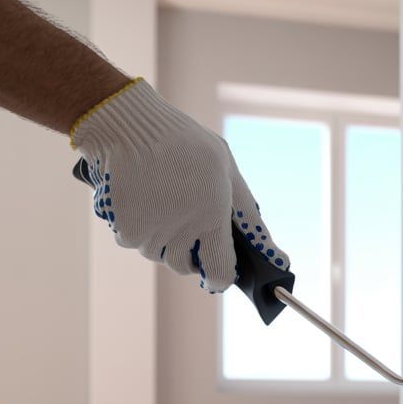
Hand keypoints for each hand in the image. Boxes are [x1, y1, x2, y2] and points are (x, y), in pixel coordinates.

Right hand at [71, 79, 289, 292]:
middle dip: (187, 253)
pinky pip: (132, 241)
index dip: (218, 277)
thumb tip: (275, 253)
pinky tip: (138, 199)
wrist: (129, 125)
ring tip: (160, 202)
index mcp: (213, 215)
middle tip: (184, 221)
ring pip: (158, 254)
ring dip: (160, 238)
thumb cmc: (184, 144)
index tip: (216, 272)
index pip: (219, 272)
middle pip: (184, 266)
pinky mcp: (127, 229)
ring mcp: (152, 232)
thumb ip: (247, 212)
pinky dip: (135, 227)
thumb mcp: (227, 169)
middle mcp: (183, 230)